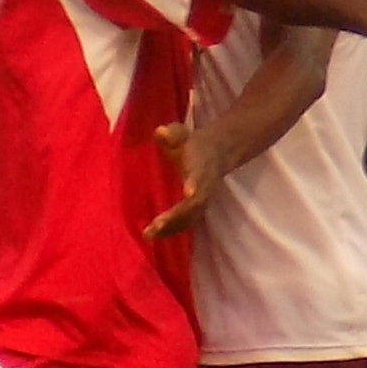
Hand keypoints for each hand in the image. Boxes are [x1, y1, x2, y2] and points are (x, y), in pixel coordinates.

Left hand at [144, 122, 230, 238]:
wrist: (216, 153)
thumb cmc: (192, 143)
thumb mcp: (181, 133)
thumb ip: (171, 134)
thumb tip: (159, 132)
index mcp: (200, 167)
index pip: (199, 176)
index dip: (195, 183)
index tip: (189, 192)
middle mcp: (204, 188)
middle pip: (194, 206)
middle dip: (177, 217)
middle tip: (155, 227)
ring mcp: (202, 201)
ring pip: (190, 219)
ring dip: (171, 229)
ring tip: (149, 235)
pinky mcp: (196, 210)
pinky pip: (186, 223)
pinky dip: (171, 231)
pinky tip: (152, 235)